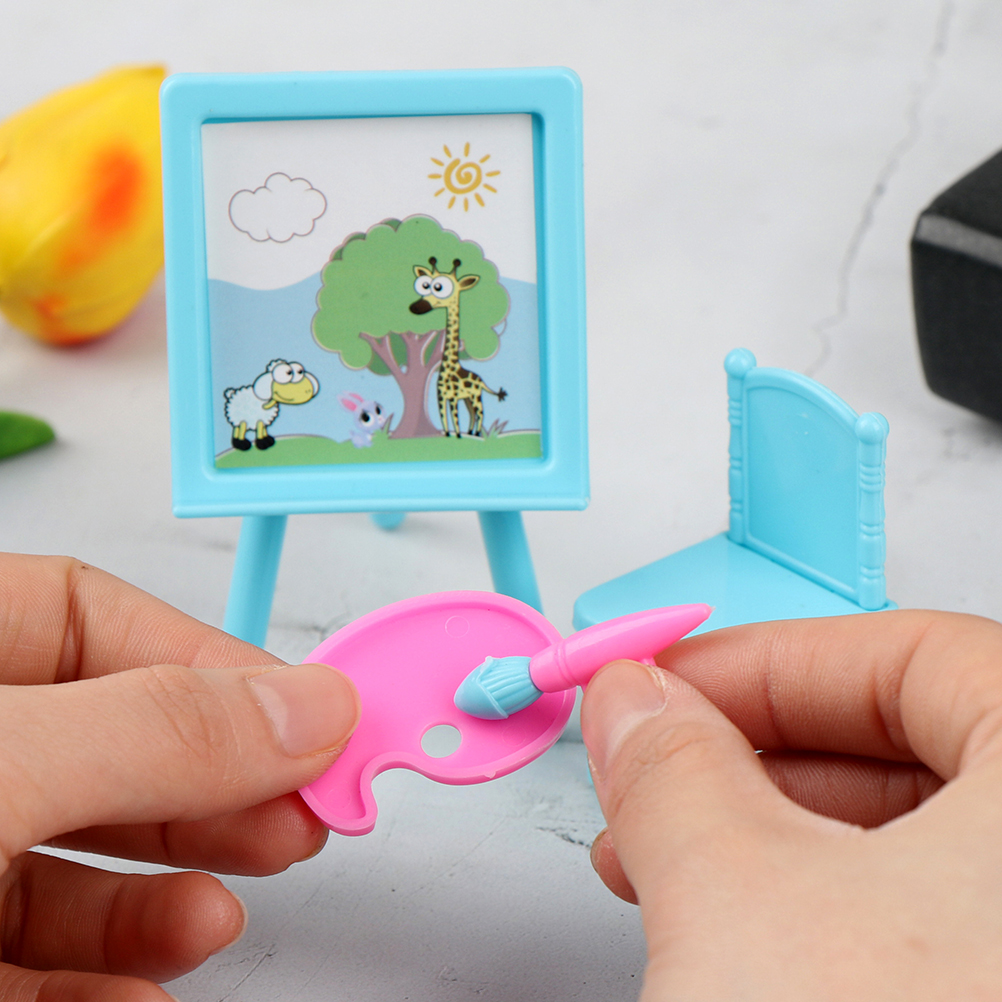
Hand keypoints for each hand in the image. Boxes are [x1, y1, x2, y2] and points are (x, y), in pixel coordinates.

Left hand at [0, 553, 359, 1000]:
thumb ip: (156, 731)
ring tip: (223, 915)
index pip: (86, 613)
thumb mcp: (4, 768)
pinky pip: (21, 957)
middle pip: (101, 740)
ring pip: (67, 856)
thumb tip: (305, 705)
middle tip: (298, 813)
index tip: (308, 715)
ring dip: (161, 893)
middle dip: (209, 786)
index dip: (207, 659)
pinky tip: (143, 988)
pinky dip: (98, 975)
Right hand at [581, 610, 1001, 1000]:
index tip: (676, 681)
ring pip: (913, 844)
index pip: (921, 654)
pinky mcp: (993, 1000)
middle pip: (914, 747)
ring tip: (667, 862)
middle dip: (756, 753)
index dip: (773, 659)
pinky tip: (732, 930)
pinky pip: (922, 926)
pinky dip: (819, 911)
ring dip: (770, 837)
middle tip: (660, 764)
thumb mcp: (740, 901)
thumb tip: (636, 705)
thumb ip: (674, 770)